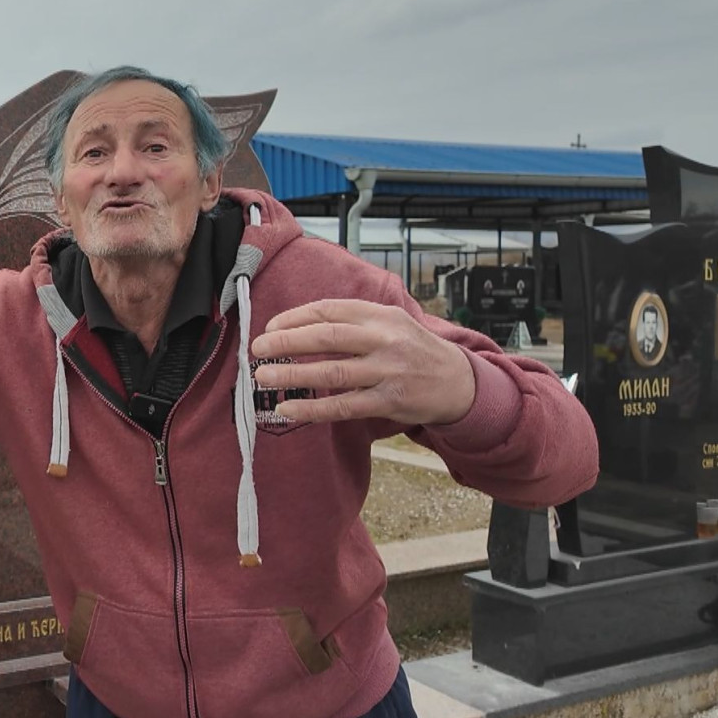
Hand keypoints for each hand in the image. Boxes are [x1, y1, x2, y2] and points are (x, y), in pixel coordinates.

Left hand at [249, 299, 475, 424]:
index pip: (329, 310)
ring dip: (293, 374)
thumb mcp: (390, 322)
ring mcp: (387, 372)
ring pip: (332, 372)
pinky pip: (343, 406)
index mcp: (380, 315)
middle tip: (258, 349)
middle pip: (327, 337)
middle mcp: (384, 340)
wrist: (459, 381)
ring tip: (263, 376)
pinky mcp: (388, 401)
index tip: (270, 327)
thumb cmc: (413, 349)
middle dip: (287, 342)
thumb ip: (351, 320)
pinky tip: (287, 407)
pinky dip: (312, 407)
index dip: (295, 317)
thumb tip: (297, 325)